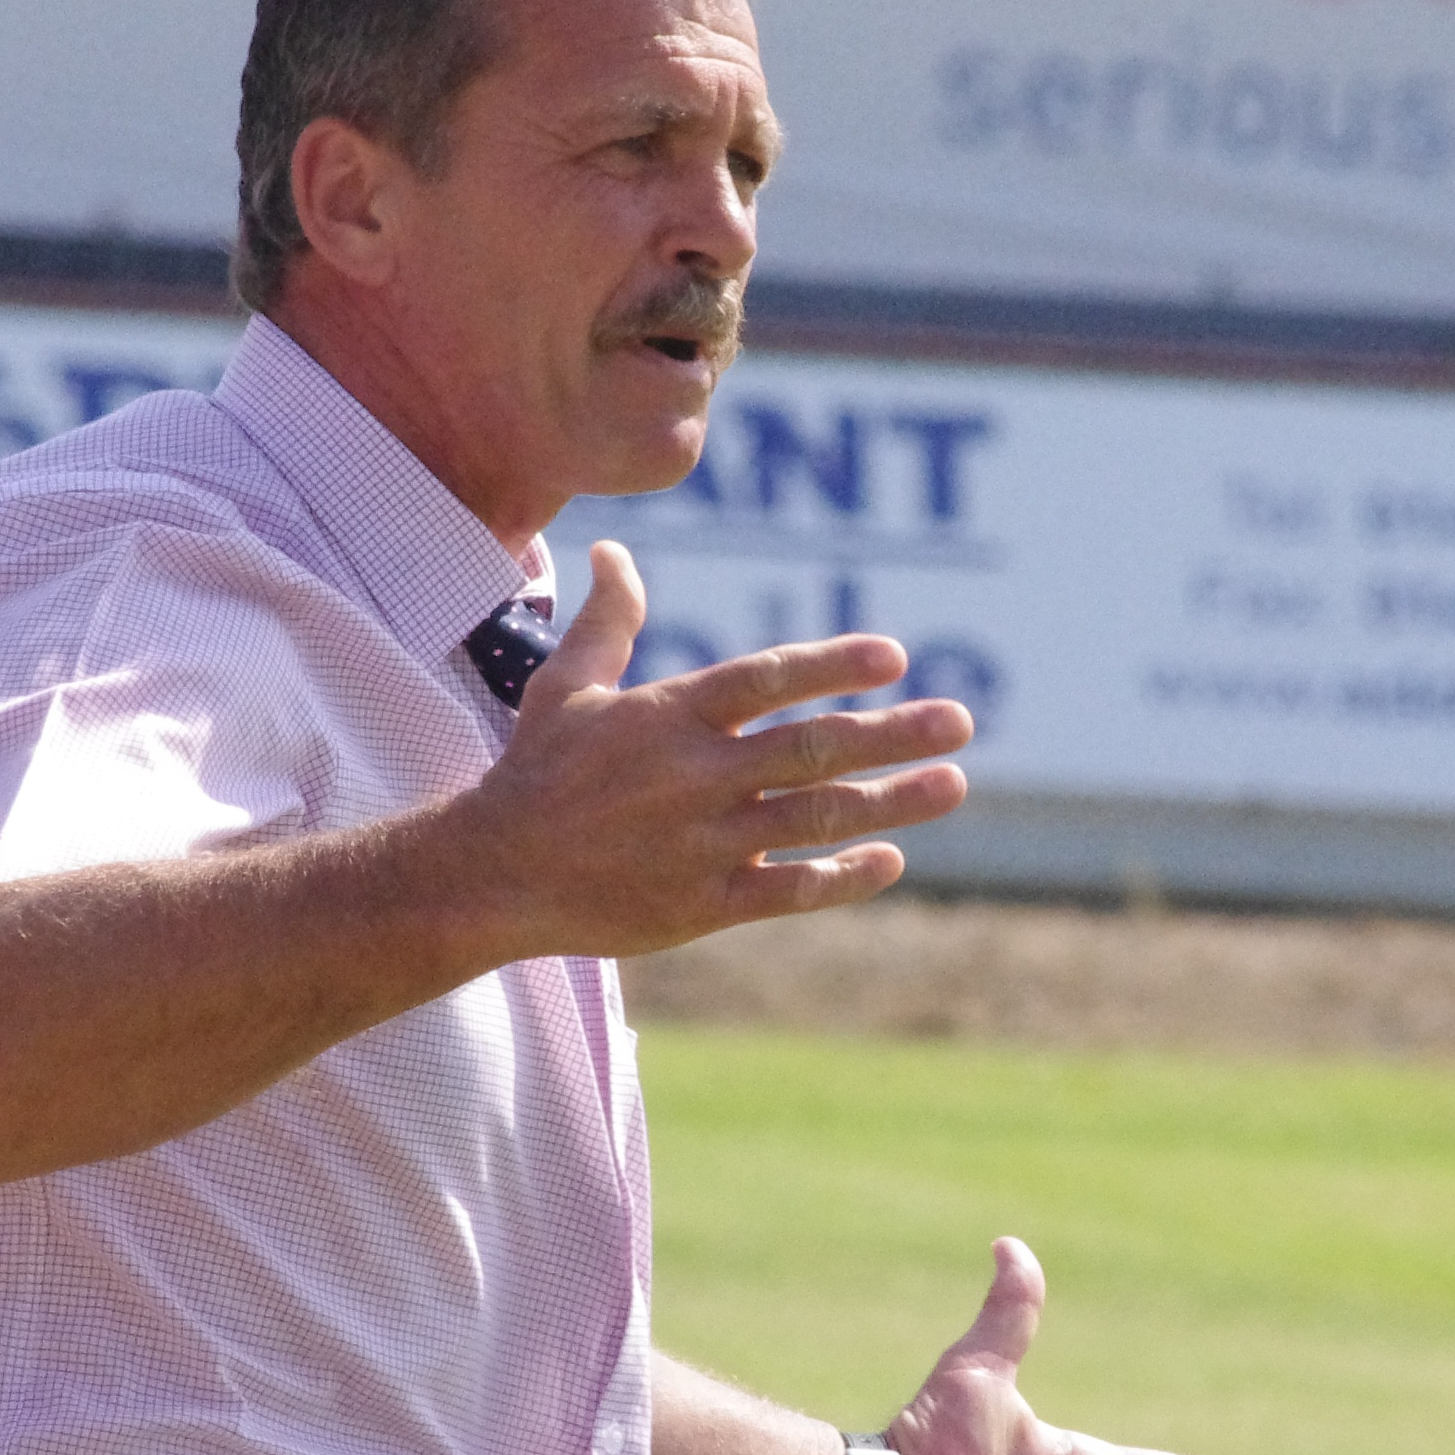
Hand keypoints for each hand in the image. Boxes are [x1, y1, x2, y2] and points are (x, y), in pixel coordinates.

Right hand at [466, 540, 972, 958]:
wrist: (494, 873)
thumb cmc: (535, 773)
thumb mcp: (566, 687)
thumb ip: (609, 620)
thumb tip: (615, 550)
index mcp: (669, 716)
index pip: (765, 679)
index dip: (831, 665)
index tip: (895, 656)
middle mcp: (695, 775)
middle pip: (811, 747)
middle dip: (892, 734)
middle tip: (960, 721)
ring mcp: (703, 843)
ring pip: (814, 818)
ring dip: (891, 802)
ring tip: (952, 784)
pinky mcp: (702, 904)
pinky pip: (787, 890)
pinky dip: (842, 878)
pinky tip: (890, 860)